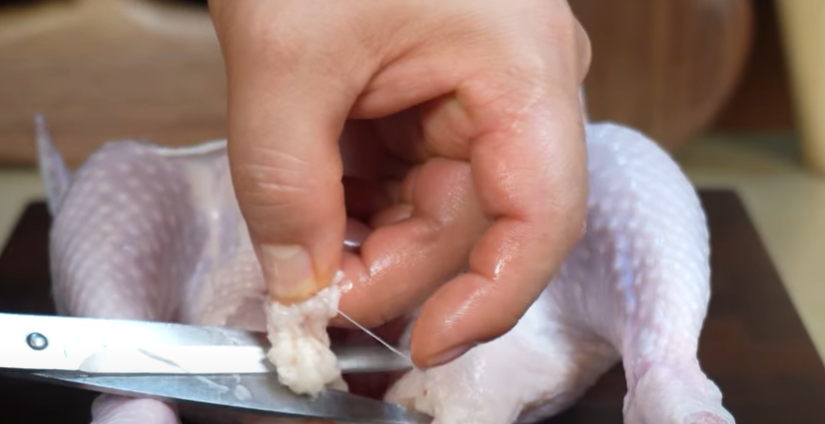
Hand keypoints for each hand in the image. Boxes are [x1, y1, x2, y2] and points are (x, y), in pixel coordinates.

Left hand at [209, 0, 590, 366]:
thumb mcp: (285, 55)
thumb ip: (284, 184)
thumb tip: (297, 285)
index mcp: (520, 69)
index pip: (540, 220)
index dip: (487, 301)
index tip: (415, 346)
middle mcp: (515, 87)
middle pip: (474, 224)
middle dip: (390, 270)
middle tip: (310, 298)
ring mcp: (472, 89)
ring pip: (432, 205)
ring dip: (364, 238)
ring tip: (298, 245)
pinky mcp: (428, 89)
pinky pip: (403, 170)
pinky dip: (353, 200)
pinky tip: (308, 205)